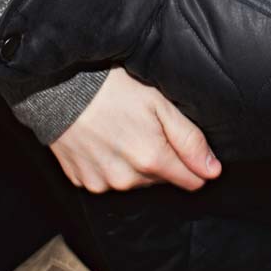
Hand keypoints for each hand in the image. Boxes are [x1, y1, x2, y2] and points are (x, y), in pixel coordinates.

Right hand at [49, 68, 221, 192]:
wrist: (58, 86)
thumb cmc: (111, 87)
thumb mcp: (159, 102)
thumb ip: (189, 139)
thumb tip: (213, 171)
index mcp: (152, 159)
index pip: (192, 181)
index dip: (192, 162)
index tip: (181, 143)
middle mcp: (128, 179)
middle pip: (161, 180)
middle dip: (160, 158)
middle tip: (144, 126)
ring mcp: (103, 183)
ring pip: (134, 181)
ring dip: (133, 162)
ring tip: (120, 129)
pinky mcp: (82, 182)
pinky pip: (107, 180)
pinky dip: (109, 164)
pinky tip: (102, 139)